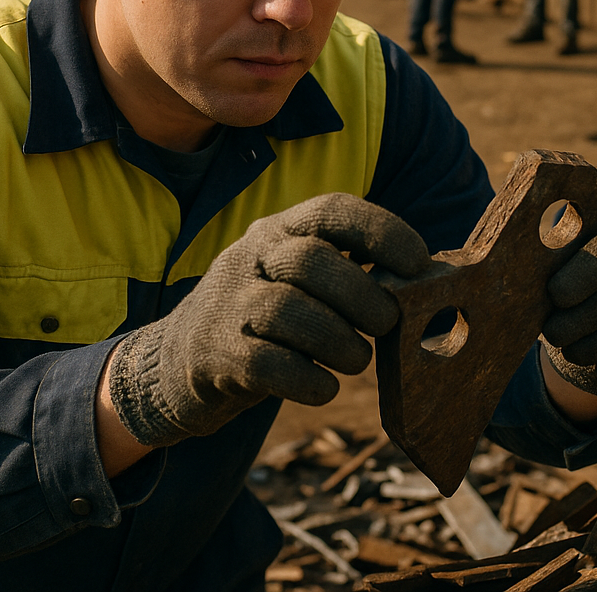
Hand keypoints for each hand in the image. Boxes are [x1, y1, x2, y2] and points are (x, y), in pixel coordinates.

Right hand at [108, 194, 429, 445]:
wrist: (176, 360)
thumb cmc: (263, 320)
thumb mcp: (292, 279)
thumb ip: (344, 275)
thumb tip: (420, 289)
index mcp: (278, 230)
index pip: (331, 210)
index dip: (381, 230)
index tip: (418, 261)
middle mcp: (250, 257)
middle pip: (312, 260)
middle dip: (363, 295)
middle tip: (388, 324)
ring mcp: (228, 304)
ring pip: (289, 310)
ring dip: (339, 341)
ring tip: (356, 359)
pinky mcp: (215, 353)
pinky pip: (267, 364)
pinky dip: (308, 379)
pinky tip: (324, 387)